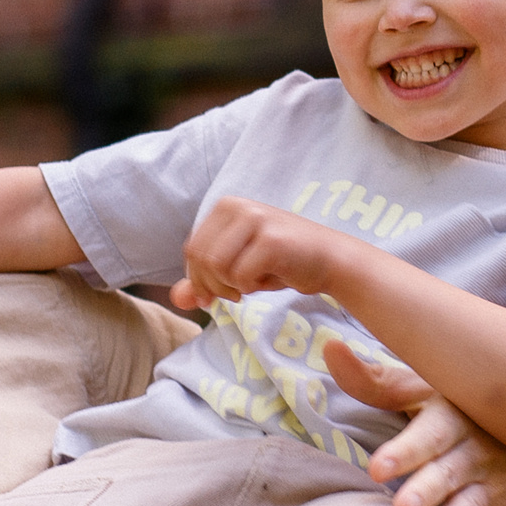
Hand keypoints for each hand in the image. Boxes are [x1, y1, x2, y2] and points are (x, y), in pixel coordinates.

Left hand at [168, 197, 360, 312]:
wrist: (329, 260)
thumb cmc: (281, 263)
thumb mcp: (237, 269)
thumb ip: (205, 282)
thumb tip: (176, 298)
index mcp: (225, 206)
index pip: (192, 250)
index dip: (199, 280)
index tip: (218, 294)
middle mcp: (238, 206)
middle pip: (200, 259)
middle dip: (215, 286)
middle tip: (238, 292)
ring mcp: (256, 220)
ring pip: (216, 267)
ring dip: (233, 287)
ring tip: (253, 282)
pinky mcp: (272, 240)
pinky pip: (241, 276)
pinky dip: (252, 287)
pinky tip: (271, 278)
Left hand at [325, 342, 505, 505]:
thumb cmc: (463, 407)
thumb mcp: (429, 386)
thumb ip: (377, 379)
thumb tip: (329, 347)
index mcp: (453, 419)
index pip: (428, 433)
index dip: (405, 450)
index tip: (376, 465)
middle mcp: (474, 456)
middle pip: (448, 475)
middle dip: (426, 492)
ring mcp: (488, 492)